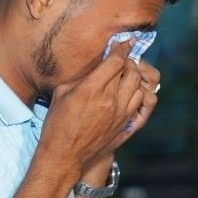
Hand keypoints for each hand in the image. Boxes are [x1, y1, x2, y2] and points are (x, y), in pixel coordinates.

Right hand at [36, 40, 143, 183]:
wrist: (64, 155)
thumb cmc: (57, 123)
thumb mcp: (61, 93)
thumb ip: (81, 77)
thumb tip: (96, 65)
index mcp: (92, 89)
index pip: (115, 61)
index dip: (121, 48)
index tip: (124, 42)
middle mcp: (110, 100)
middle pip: (131, 71)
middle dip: (128, 61)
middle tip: (122, 59)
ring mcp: (121, 114)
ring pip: (139, 86)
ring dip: (134, 77)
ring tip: (125, 75)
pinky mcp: (125, 125)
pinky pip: (140, 103)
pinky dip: (137, 94)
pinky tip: (129, 92)